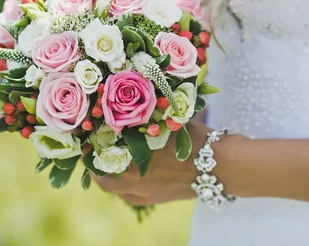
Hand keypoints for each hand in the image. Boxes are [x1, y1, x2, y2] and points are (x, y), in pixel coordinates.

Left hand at [94, 120, 217, 205]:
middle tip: (89, 155)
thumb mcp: (168, 122)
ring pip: (115, 190)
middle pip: (103, 179)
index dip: (90, 147)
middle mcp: (137, 180)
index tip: (85, 139)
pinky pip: (130, 197)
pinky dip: (122, 188)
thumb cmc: (196, 138)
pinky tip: (124, 177)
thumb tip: (124, 109)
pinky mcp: (156, 200)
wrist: (223, 165)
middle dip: (94, 167)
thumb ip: (146, 119)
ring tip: (104, 166)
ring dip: (107, 179)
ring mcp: (146, 194)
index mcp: (136, 159)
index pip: (101, 155)